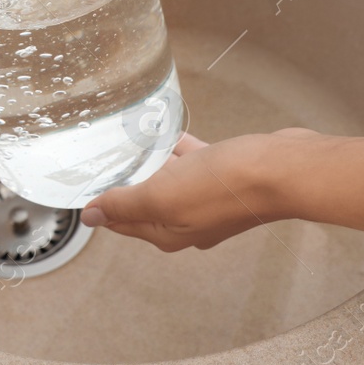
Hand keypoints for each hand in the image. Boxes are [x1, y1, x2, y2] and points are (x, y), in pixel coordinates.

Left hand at [81, 129, 318, 250]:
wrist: (281, 170)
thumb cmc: (226, 187)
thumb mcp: (160, 196)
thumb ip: (124, 204)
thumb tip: (92, 216)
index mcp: (168, 233)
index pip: (122, 222)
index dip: (101, 204)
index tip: (82, 185)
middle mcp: (188, 221)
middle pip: (145, 201)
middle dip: (125, 180)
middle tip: (104, 156)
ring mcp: (209, 200)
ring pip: (170, 179)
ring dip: (153, 162)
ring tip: (132, 139)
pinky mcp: (227, 177)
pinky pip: (194, 162)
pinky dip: (180, 149)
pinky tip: (171, 132)